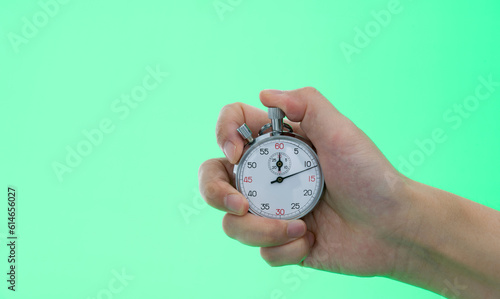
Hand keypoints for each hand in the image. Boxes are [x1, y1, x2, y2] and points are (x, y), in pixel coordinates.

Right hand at [199, 87, 412, 275]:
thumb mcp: (341, 131)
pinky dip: (285, 248)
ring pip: (233, 223)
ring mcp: (273, 211)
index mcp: (278, 146)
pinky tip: (311, 241)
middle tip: (240, 204)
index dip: (223, 134)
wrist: (393, 228)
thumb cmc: (370, 175)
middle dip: (215, 192)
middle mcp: (269, 177)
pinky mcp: (281, 242)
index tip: (237, 152)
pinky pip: (263, 251)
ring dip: (262, 229)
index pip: (232, 127)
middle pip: (214, 178)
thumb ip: (306, 103)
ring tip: (300, 228)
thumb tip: (264, 93)